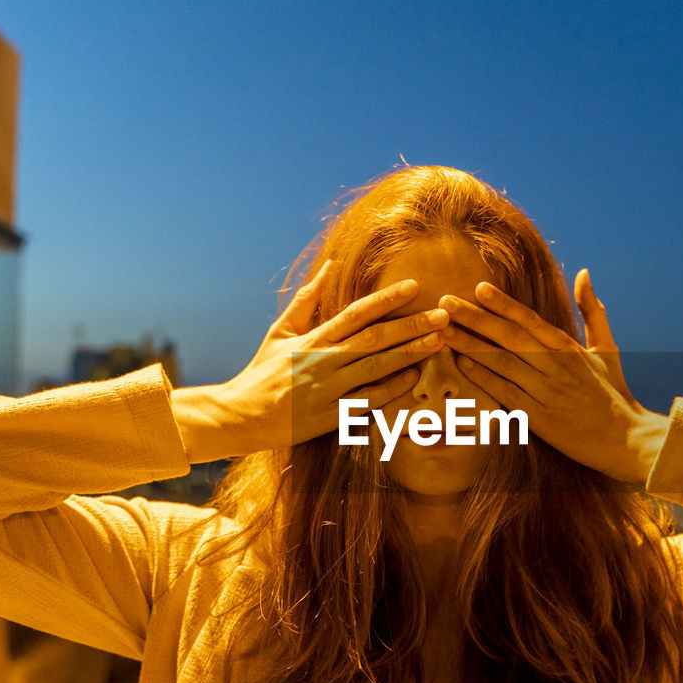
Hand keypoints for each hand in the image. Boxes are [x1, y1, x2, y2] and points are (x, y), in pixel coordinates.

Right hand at [214, 260, 450, 456]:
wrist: (240, 415)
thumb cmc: (262, 372)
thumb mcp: (280, 331)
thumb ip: (306, 300)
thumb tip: (329, 265)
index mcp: (313, 339)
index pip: (356, 313)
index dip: (386, 299)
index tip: (415, 286)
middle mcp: (323, 361)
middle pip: (374, 339)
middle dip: (411, 325)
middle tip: (442, 314)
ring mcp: (328, 390)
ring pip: (376, 368)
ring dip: (409, 354)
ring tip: (439, 341)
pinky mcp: (330, 417)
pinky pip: (367, 401)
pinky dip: (391, 389)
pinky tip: (414, 377)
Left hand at [436, 268, 664, 483]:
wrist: (626, 439)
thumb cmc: (613, 393)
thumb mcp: (607, 348)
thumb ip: (593, 311)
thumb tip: (582, 274)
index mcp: (568, 348)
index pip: (530, 320)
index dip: (502, 303)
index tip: (477, 288)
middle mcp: (556, 365)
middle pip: (509, 336)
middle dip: (474, 317)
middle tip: (445, 303)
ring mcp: (547, 391)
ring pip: (502, 362)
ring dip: (470, 344)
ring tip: (444, 331)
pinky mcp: (541, 418)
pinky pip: (506, 393)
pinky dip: (484, 378)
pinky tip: (462, 364)